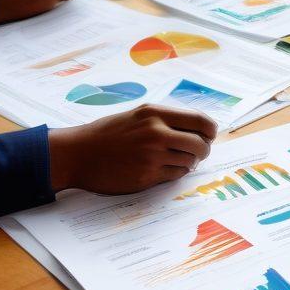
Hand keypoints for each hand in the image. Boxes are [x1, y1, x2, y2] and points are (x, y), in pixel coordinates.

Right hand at [48, 104, 217, 193]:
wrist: (79, 153)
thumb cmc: (108, 133)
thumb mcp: (138, 115)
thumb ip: (166, 119)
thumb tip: (199, 128)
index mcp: (155, 113)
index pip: (201, 121)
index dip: (210, 130)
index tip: (210, 135)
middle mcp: (156, 133)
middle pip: (200, 144)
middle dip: (203, 150)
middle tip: (197, 152)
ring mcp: (152, 156)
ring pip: (190, 162)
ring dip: (188, 162)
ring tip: (175, 159)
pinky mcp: (146, 177)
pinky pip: (175, 175)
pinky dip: (176, 173)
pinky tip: (164, 168)